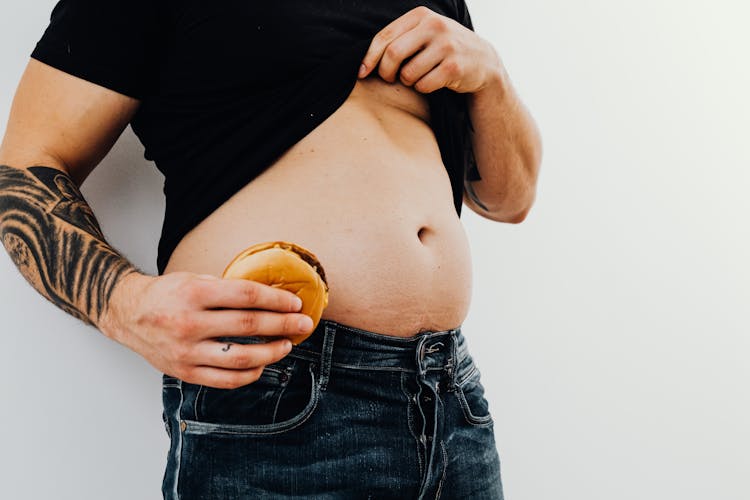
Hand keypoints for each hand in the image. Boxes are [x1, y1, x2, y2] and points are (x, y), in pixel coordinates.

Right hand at [100, 272, 313, 388]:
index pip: (247, 296)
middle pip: (249, 325)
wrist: (129, 315)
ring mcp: (186, 351)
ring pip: (241, 357)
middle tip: (304, 324)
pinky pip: (225, 379)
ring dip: (271, 352)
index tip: (295, 303)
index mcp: (194, 293)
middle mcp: (189, 323)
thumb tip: (271, 297)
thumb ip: (228, 289)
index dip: (276, 300)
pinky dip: (249, 374)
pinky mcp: (185, 372)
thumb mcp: (195, 279)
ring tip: (287, 345)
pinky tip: (261, 364)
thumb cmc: (168, 294)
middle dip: (283, 325)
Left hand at [358, 6, 500, 93]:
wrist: (483, 60)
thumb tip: (365, 63)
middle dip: (386, 72)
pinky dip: (423, 89)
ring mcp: (446, 46)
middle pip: (393, 54)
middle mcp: (434, 26)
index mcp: (421, 16)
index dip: (370, 57)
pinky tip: (433, 82)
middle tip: (391, 78)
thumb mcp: (424, 34)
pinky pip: (424, 85)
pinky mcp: (454, 67)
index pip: (385, 36)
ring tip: (419, 77)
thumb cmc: (443, 49)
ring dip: (408, 81)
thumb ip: (399, 39)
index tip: (363, 73)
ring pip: (408, 73)